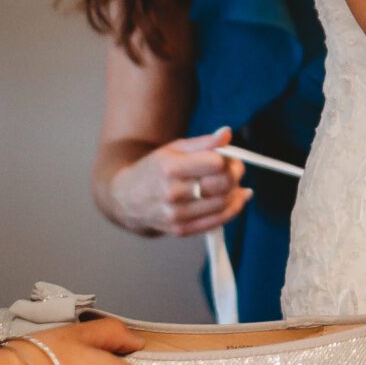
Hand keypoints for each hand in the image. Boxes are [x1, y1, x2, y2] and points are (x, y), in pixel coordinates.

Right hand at [108, 128, 249, 238]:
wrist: (127, 198)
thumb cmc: (155, 170)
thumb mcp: (174, 149)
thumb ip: (204, 142)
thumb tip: (227, 134)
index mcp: (169, 168)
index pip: (215, 164)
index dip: (229, 159)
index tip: (230, 158)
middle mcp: (172, 193)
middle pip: (221, 185)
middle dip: (235, 175)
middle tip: (236, 169)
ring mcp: (176, 215)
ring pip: (222, 204)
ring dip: (236, 192)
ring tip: (234, 184)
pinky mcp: (181, 230)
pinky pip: (217, 222)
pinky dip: (232, 209)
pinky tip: (238, 199)